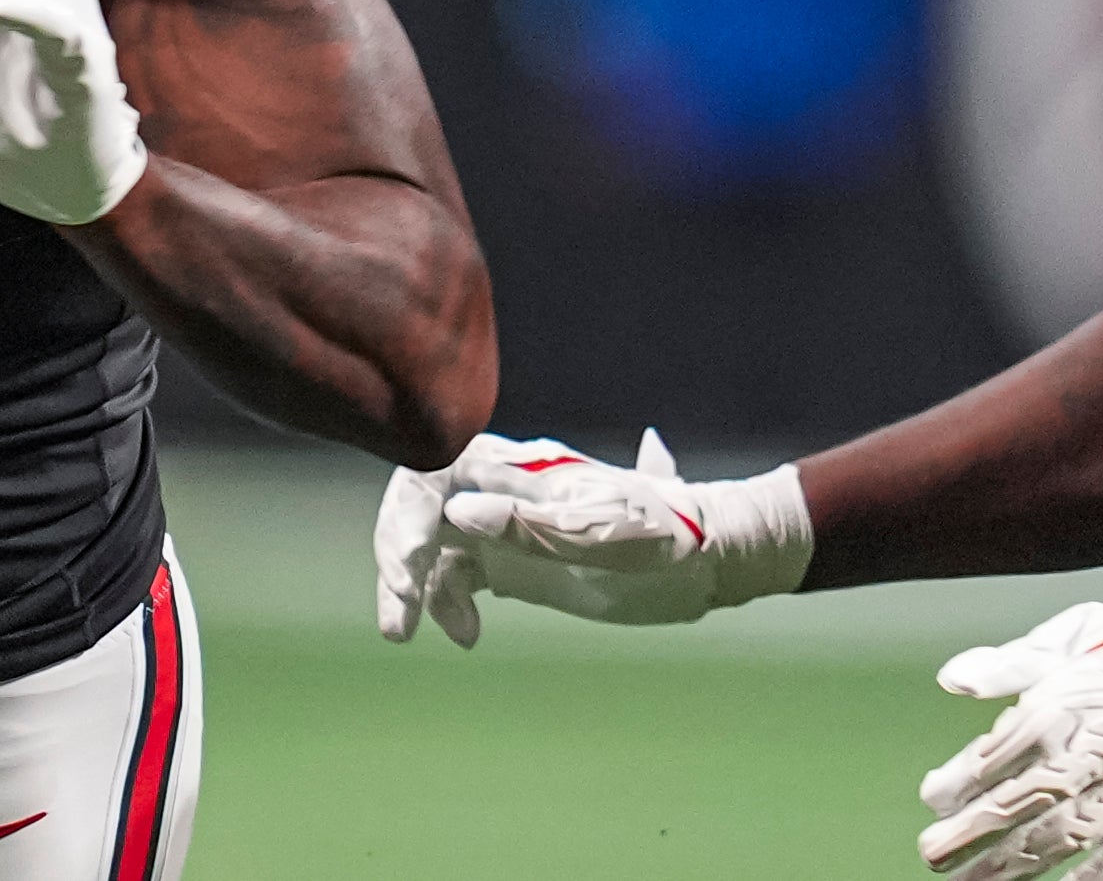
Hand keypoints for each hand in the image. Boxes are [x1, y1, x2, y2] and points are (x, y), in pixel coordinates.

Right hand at [373, 429, 811, 645]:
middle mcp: (497, 488)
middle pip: (418, 504)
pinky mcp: (507, 558)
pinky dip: (444, 603)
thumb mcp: (605, 534)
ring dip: (409, 584)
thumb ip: (532, 523)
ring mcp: (500, 523)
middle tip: (398, 611)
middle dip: (397, 553)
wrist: (705, 560)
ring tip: (403, 633)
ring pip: (428, 541)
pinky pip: (453, 573)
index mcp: (518, 466)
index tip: (409, 568)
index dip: (408, 514)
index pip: (434, 472)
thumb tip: (459, 511)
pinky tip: (466, 635)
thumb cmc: (665, 537)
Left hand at [921, 604, 1102, 880]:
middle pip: (1028, 800)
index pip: (1002, 751)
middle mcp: (1100, 749)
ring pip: (1069, 835)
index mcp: (1068, 703)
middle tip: (931, 855)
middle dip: (975, 832)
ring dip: (1016, 864)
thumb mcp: (1075, 636)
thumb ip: (1012, 663)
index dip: (962, 779)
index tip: (931, 798)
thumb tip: (952, 679)